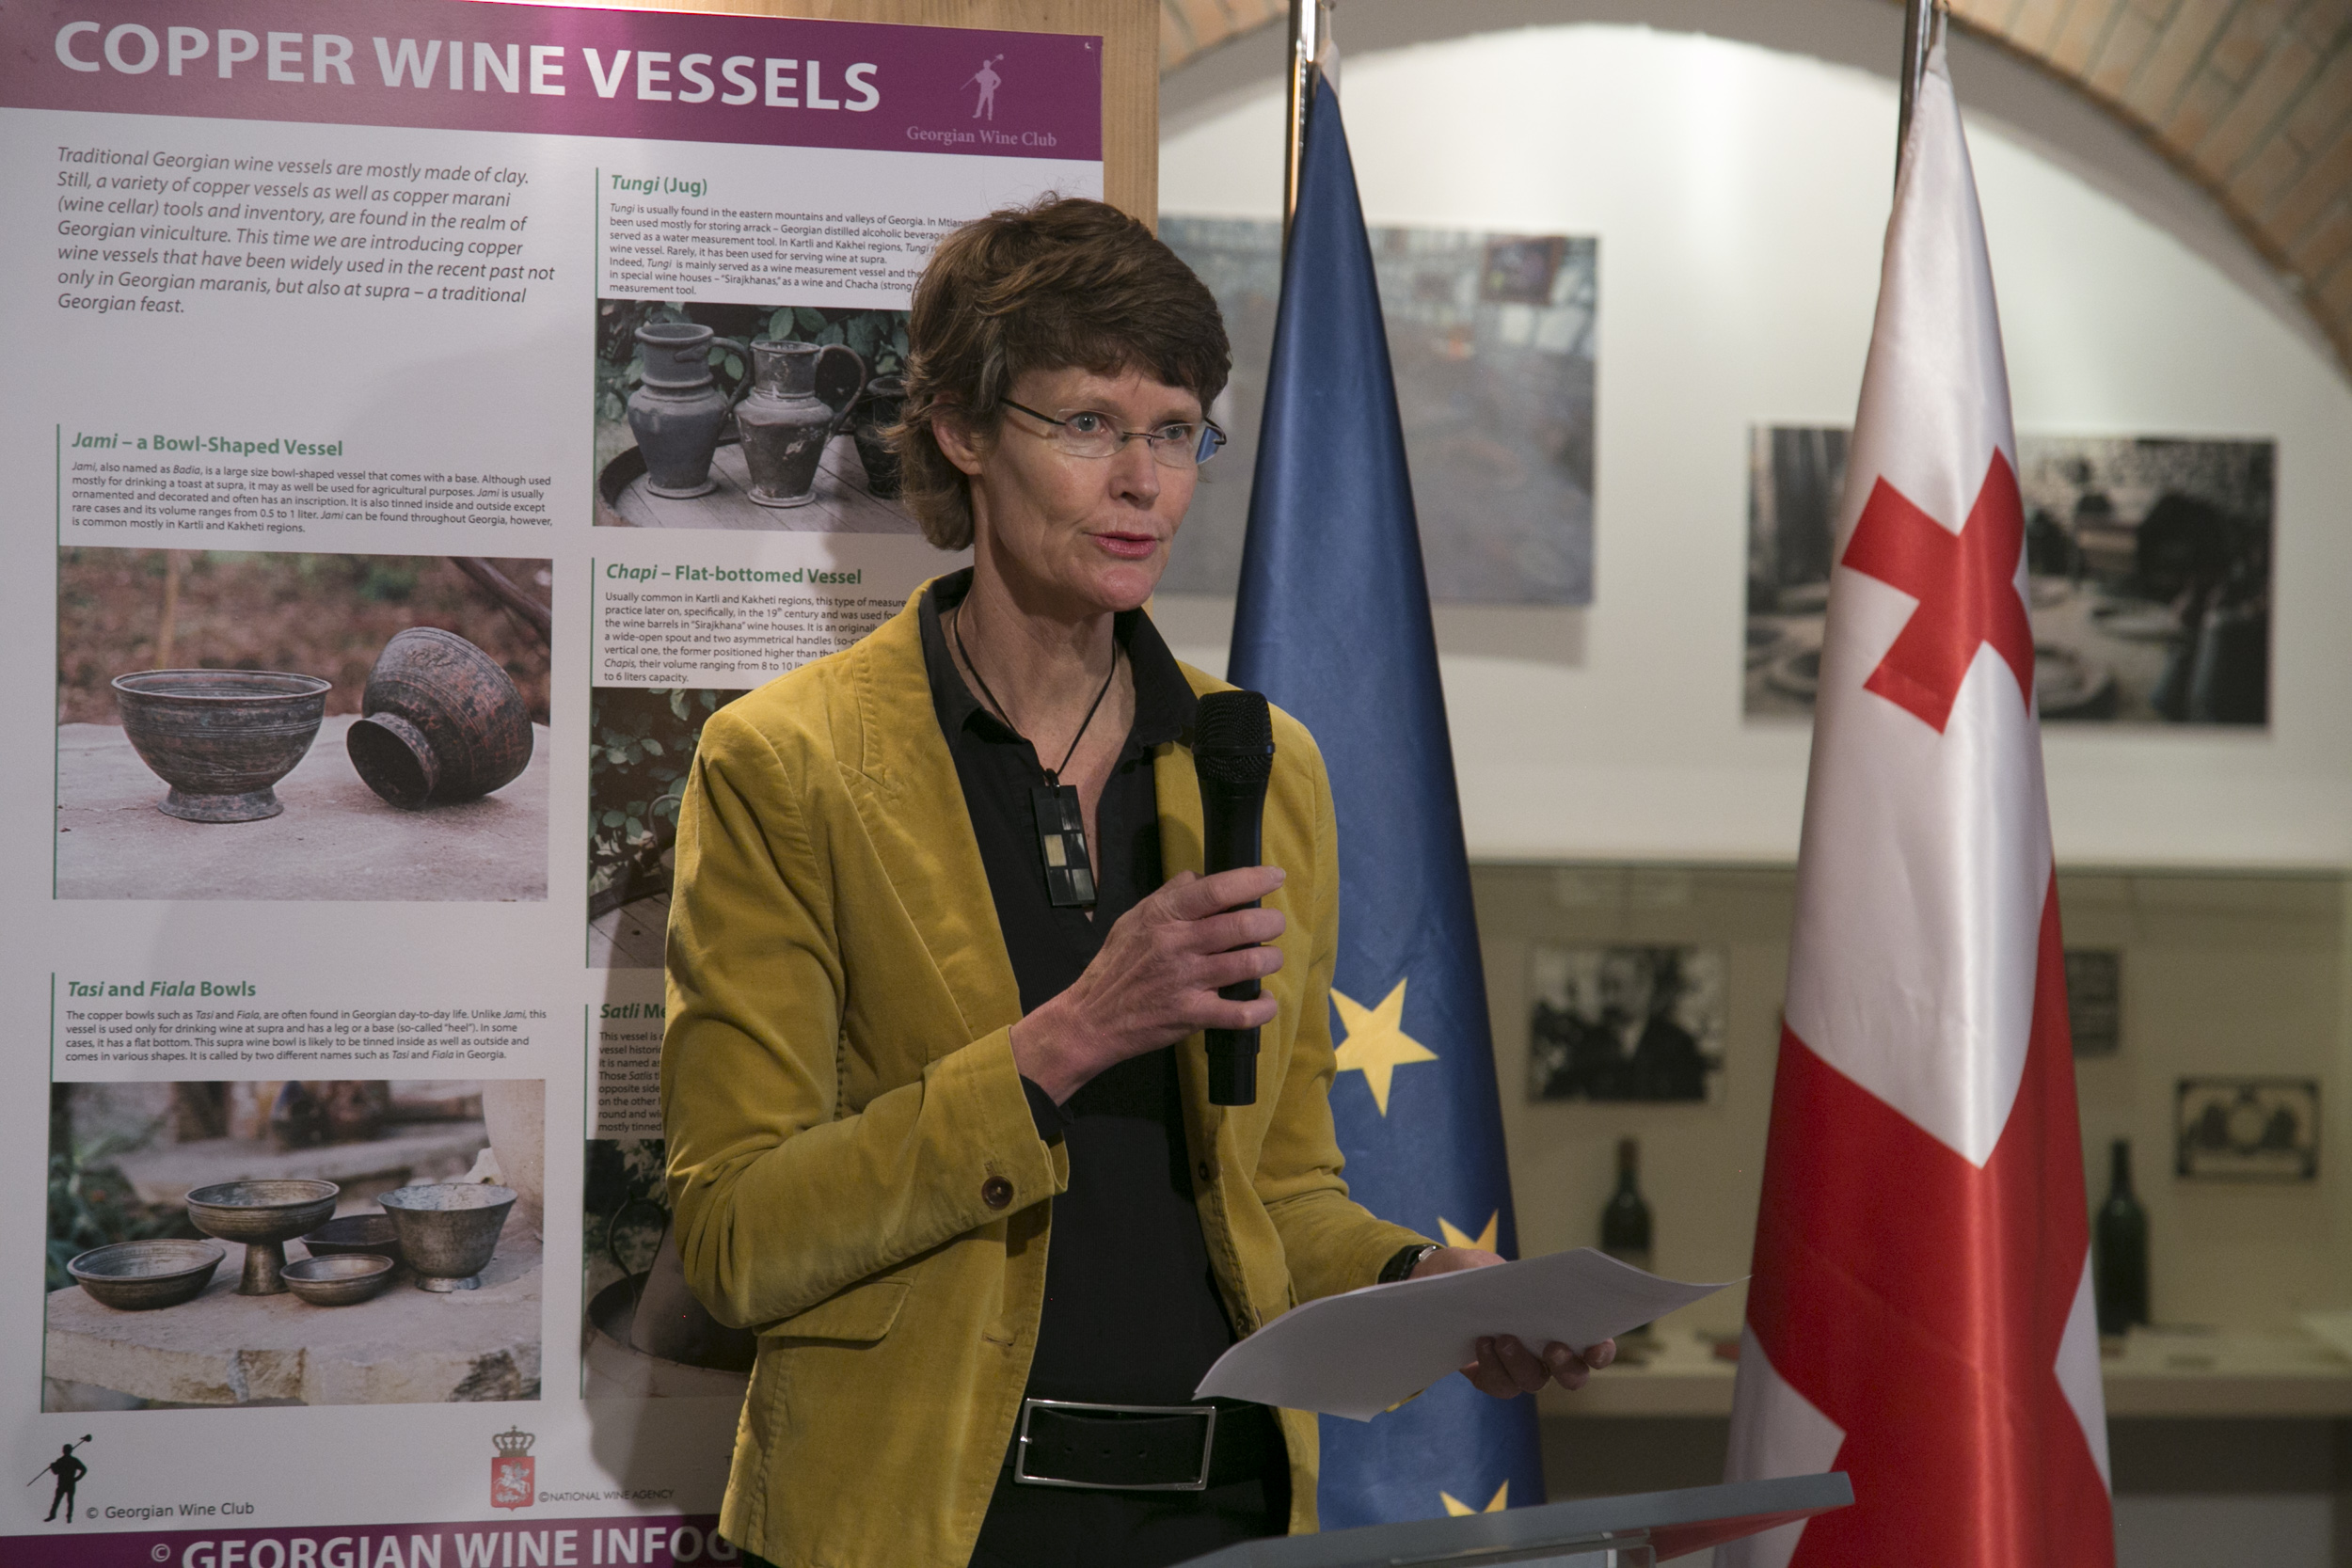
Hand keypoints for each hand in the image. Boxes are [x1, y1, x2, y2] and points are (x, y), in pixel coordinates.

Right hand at [1010, 866, 1285, 1101]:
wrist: (1091, 1018)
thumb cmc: (1115, 966)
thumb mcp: (1132, 920)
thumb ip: (1167, 897)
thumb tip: (1199, 877)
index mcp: (1164, 916)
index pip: (1216, 889)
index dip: (1253, 880)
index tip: (1275, 877)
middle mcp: (1178, 944)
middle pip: (1241, 924)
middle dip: (1270, 922)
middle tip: (1275, 925)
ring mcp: (1187, 981)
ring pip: (1248, 964)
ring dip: (1270, 960)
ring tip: (1270, 959)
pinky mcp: (1192, 1015)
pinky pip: (1241, 1013)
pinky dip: (1262, 1007)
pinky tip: (1265, 1001)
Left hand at [1411, 1247, 1619, 1397]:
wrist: (1443, 1286)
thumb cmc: (1483, 1274)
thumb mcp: (1497, 1267)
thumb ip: (1513, 1277)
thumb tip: (1524, 1284)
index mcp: (1564, 1325)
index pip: (1596, 1348)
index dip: (1602, 1352)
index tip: (1595, 1347)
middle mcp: (1550, 1355)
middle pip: (1572, 1376)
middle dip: (1566, 1366)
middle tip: (1552, 1346)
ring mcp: (1522, 1369)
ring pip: (1533, 1382)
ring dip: (1521, 1363)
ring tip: (1504, 1338)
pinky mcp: (1493, 1377)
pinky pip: (1499, 1384)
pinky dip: (1492, 1366)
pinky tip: (1482, 1343)